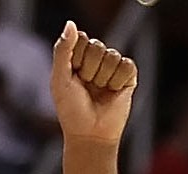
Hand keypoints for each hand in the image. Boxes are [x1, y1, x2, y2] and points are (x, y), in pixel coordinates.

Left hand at [51, 22, 137, 145]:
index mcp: (78, 57)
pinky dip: (117, 82)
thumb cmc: (71, 111)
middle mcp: (96, 58)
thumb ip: (62, 50)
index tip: (72, 77)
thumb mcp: (59, 80)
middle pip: (96, 46)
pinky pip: (126, 65)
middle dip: (88, 70)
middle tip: (86, 88)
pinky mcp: (128, 75)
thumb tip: (71, 23)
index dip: (75, 58)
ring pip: (111, 56)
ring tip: (99, 92)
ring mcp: (112, 66)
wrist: (90, 135)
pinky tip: (112, 93)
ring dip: (102, 78)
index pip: (80, 39)